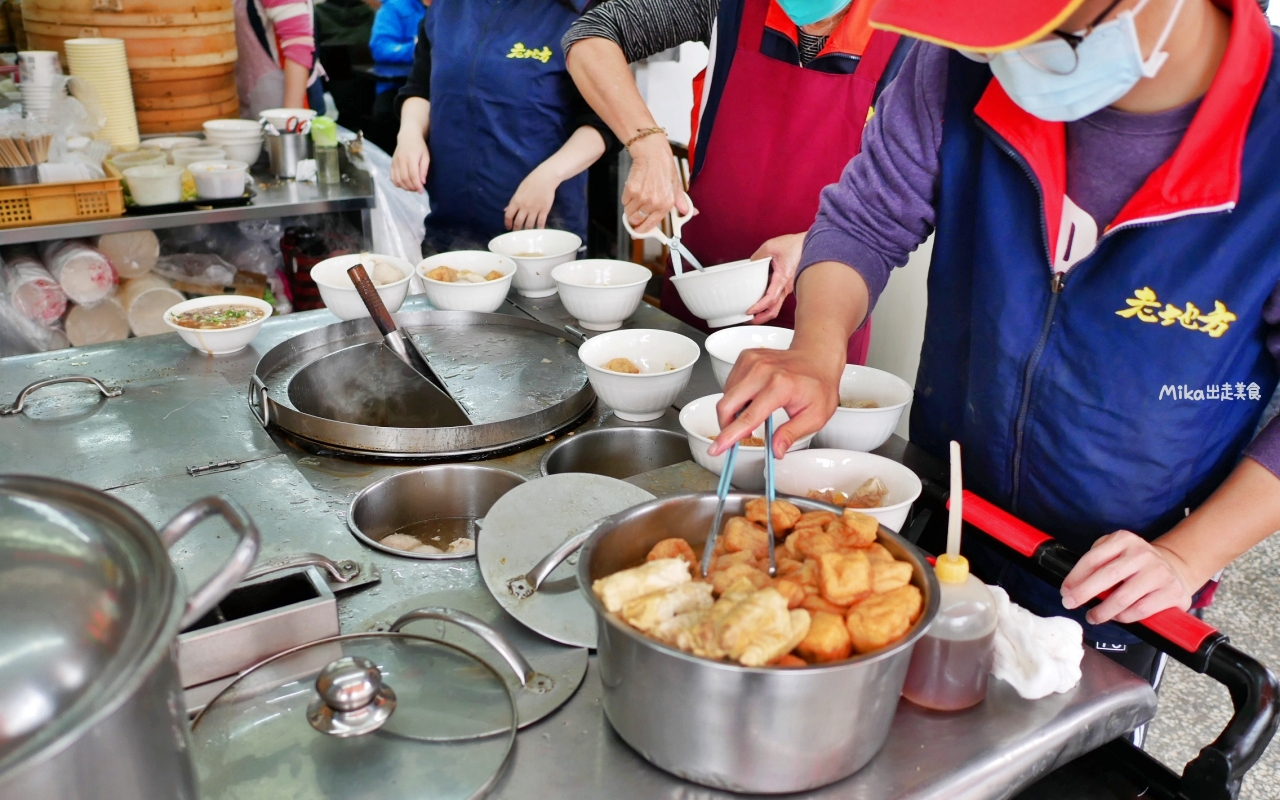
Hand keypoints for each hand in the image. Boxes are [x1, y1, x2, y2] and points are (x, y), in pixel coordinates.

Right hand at [391, 134, 429, 192]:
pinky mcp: (391, 164)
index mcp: (411, 158)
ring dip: (405, 187)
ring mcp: (394, 162)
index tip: (421, 191)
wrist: (408, 136)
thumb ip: (424, 169)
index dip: (417, 185)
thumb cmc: (419, 147)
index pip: (413, 175)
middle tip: (417, 189)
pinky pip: (392, 177)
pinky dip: (397, 184)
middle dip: (411, 187)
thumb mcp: (426, 156)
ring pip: (397, 180)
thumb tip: (423, 182)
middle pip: (404, 179)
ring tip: (412, 188)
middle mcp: (401, 160)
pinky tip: (404, 184)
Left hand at [504, 164, 558, 229]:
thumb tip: (506, 210)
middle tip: (517, 234)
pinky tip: (538, 231)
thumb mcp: (519, 190)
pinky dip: (539, 229)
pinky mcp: (544, 211)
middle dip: (517, 230)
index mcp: (516, 201)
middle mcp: (524, 207)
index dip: (507, 223)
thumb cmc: (531, 182)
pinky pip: (541, 223)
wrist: (545, 178)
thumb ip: (513, 202)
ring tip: (526, 234)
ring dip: (527, 231)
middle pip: (518, 223)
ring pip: (529, 225)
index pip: (508, 215)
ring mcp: (535, 210)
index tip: (508, 227)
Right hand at [622, 135, 692, 231]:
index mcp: (666, 204)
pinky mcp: (631, 190)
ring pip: (628, 212)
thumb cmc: (665, 168)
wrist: (652, 153)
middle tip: (636, 212)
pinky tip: (634, 188)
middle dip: (634, 219)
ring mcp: (641, 197)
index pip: (650, 225)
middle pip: (635, 221)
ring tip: (638, 196)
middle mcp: (653, 203)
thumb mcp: (676, 186)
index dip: (642, 231)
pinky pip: (624, 201)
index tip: (638, 232)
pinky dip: (627, 197)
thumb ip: (682, 203)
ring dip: (630, 207)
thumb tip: (692, 213)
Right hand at [710, 346, 842, 458]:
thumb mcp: (815, 416)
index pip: (748, 417)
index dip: (730, 436)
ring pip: (726, 394)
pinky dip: (735, 396)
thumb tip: (776, 451)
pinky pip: (730, 383)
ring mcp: (752, 361)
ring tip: (752, 415)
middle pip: (726, 404)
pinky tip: (751, 399)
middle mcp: (762, 371)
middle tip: (736, 436)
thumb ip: (792, 434)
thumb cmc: (818, 385)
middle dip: (725, 425)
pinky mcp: (746, 357)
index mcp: (780, 386)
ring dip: (732, 411)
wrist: (817, 357)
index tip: (717, 448)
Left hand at [746, 233, 804, 323]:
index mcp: (783, 278)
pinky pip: (779, 297)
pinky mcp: (789, 284)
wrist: (812, 243)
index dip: (759, 307)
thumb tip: (750, 264)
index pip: (770, 299)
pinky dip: (770, 302)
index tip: (749, 311)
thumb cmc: (797, 245)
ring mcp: (789, 286)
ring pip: (777, 305)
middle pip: (775, 309)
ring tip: (754, 313)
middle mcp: (787, 286)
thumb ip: (758, 256)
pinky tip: (761, 300)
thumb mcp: (772, 246)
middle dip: (762, 318)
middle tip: (750, 321)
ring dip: (766, 311)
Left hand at [1060, 531, 1194, 624]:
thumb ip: (1096, 562)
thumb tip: (1073, 586)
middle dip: (1084, 593)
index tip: (1065, 591)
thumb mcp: (1116, 552)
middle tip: (1070, 604)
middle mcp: (1143, 553)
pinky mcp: (1172, 592)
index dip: (1075, 577)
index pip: (1093, 558)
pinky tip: (1116, 617)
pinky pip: (1140, 610)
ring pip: (1123, 598)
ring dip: (1102, 611)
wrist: (1176, 569)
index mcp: (1124, 539)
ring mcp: (1159, 573)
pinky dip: (1124, 617)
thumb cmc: (1136, 564)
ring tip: (1093, 616)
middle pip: (1107, 575)